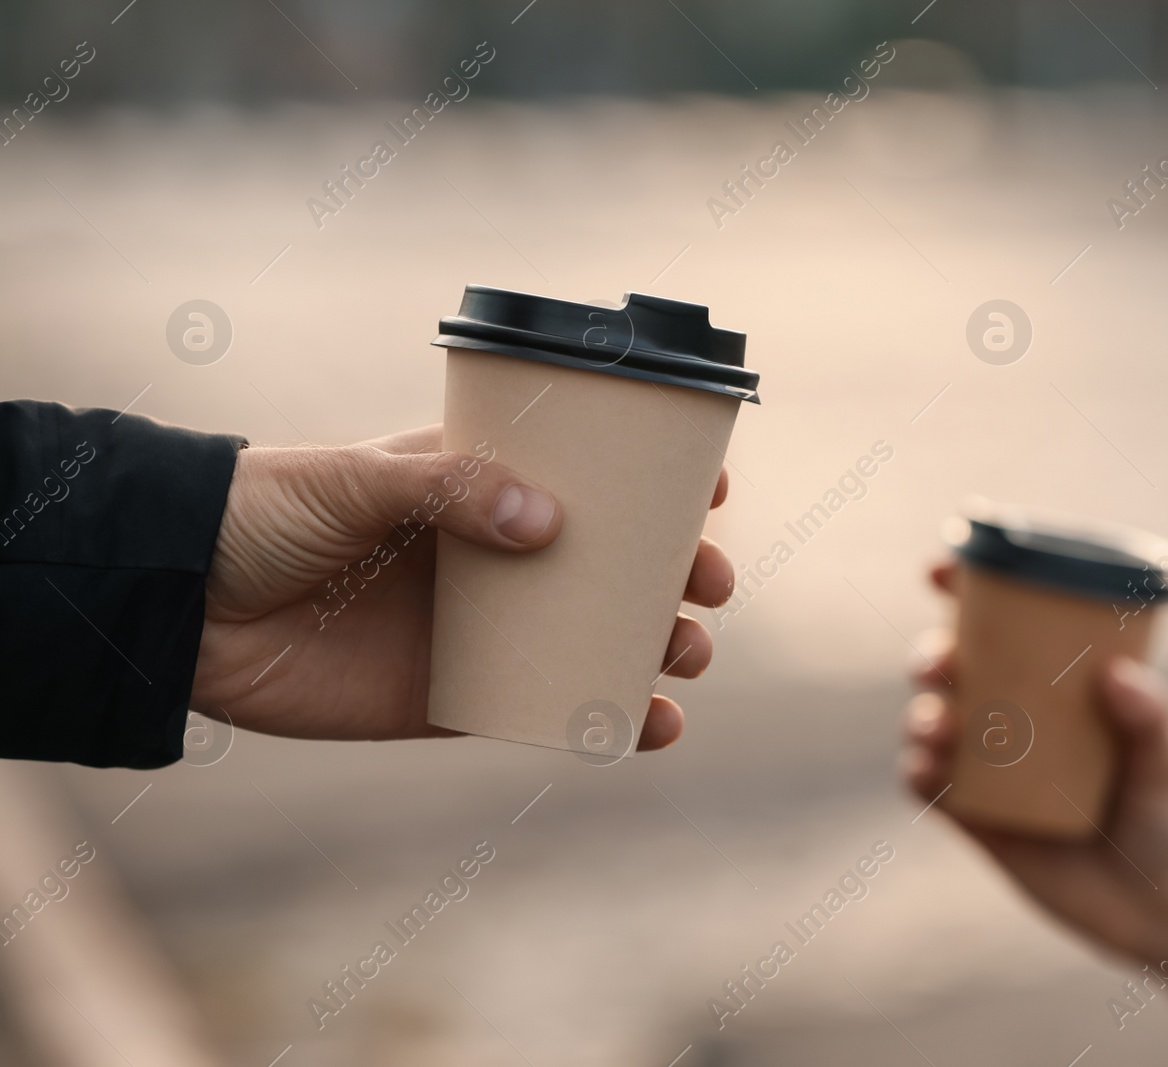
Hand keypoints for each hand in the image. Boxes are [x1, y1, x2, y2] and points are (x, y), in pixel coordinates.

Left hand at [191, 425, 733, 748]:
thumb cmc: (263, 513)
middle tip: (706, 583)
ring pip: (591, 638)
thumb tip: (552, 525)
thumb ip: (449, 489)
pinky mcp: (450, 698)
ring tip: (685, 655)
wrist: (180, 607)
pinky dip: (602, 723)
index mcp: (476, 483)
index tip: (708, 486)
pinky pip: (542, 710)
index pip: (583, 473)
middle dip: (673, 573)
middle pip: (610, 563)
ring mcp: (477, 627)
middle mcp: (491, 554)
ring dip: (654, 647)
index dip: (651, 479)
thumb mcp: (355, 479)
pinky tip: (647, 727)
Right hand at [902, 562, 1167, 976]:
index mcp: (1055, 682)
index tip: (942, 568)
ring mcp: (990, 765)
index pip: (1003, 622)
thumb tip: (1115, 673)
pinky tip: (927, 769)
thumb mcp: (1167, 759)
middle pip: (953, 667)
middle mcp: (1014, 715)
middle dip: (931, 653)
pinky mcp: (976, 819)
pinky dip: (917, 771)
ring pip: (931, 722)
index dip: (963, 588)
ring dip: (920, 715)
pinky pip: (929, 786)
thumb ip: (1149, 716)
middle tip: (943, 663)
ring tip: (939, 727)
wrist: (1165, 909)